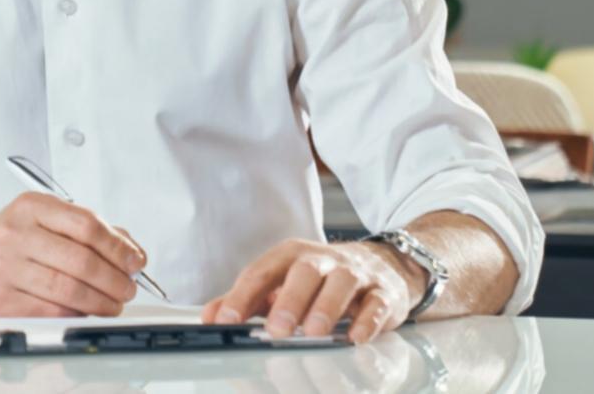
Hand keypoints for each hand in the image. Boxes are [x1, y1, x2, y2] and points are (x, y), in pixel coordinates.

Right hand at [0, 192, 148, 316]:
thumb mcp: (42, 220)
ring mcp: (4, 269)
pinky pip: (51, 311)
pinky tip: (86, 312)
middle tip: (127, 288)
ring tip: (113, 304)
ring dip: (101, 302)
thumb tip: (132, 250)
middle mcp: (14, 234)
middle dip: (114, 279)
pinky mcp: (0, 301)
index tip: (135, 261)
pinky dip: (77, 315)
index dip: (118, 246)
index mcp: (30, 207)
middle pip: (80, 260)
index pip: (85, 224)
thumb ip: (88, 230)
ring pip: (68, 290)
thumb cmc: (9, 242)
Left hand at [205, 238, 421, 344]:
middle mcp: (323, 260)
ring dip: (327, 308)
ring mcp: (355, 273)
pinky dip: (368, 320)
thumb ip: (247, 299)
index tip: (226, 321)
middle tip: (276, 329)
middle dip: (289, 300)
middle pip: (304, 271)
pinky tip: (356, 338)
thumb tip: (210, 317)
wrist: (382, 266)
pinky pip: (377, 302)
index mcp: (291, 256)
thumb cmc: (321, 279)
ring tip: (314, 333)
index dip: (242, 296)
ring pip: (342, 282)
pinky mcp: (384, 292)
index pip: (262, 271)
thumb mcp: (283, 283)